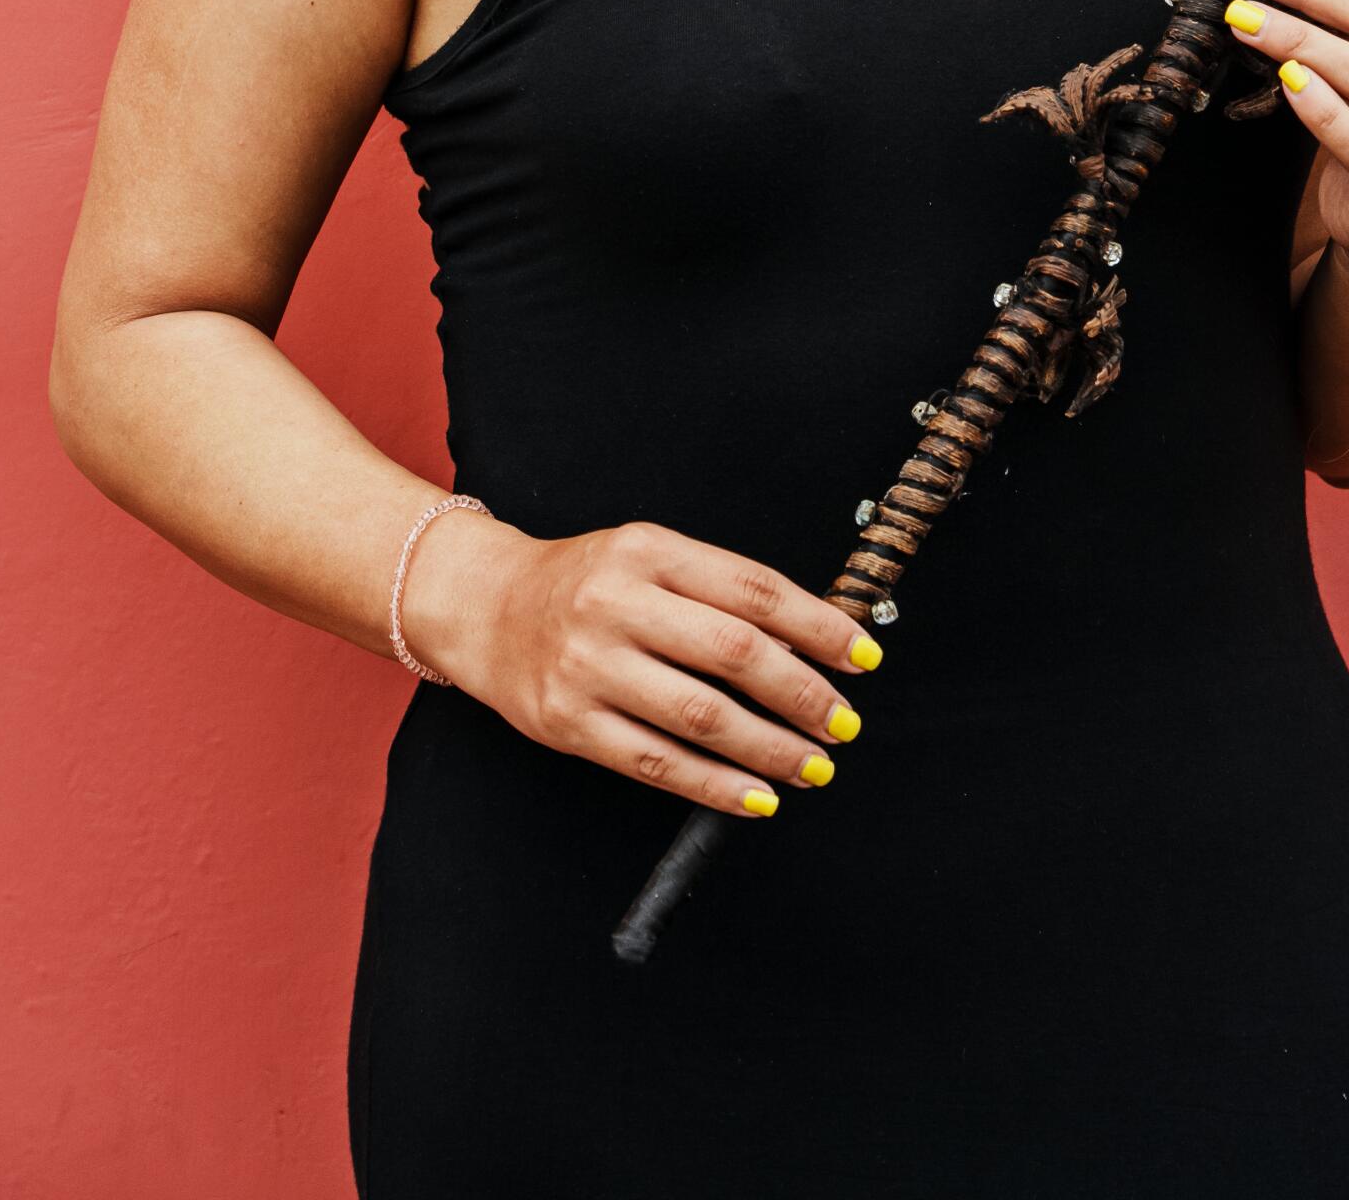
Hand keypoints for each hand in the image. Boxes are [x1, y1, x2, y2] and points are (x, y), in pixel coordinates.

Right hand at [403, 510, 881, 818]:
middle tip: (844, 722)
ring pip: (701, 716)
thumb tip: (813, 641)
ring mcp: (589, 665)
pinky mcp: (568, 722)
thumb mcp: (648, 556)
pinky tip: (757, 797)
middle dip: (803, 694)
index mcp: (649, 550)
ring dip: (771, 749)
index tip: (863, 657)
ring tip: (814, 767)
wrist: (484, 606)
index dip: (818, 626)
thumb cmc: (585, 582)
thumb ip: (718, 590)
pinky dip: (716, 786)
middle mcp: (618, 602)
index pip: (753, 589)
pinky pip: (656, 763)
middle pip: (734, 653)